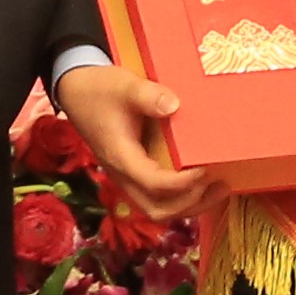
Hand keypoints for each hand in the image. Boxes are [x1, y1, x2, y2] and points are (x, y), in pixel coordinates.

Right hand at [57, 62, 207, 221]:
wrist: (76, 90)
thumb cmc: (100, 89)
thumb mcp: (123, 85)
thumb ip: (147, 95)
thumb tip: (174, 105)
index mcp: (120, 157)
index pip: (153, 184)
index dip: (182, 183)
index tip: (205, 168)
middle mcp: (123, 174)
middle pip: (157, 210)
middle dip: (190, 204)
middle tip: (217, 185)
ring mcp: (127, 176)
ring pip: (158, 208)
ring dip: (189, 205)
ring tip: (219, 189)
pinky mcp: (134, 172)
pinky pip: (158, 196)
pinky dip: (182, 196)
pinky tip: (203, 182)